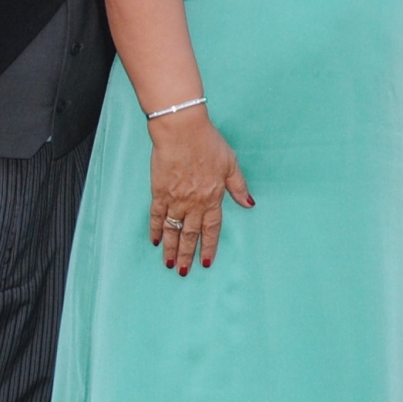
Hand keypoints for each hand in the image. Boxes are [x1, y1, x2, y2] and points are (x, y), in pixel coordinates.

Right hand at [148, 107, 251, 273]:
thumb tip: (249, 204)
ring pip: (173, 229)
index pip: (212, 229)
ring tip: (169, 263)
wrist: (182, 130)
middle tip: (183, 271)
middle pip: (191, 234)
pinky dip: (155, 229)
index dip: (209, 247)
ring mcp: (175, 199)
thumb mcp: (231, 163)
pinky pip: (156, 215)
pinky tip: (154, 240)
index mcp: (213, 197)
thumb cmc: (208, 143)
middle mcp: (194, 202)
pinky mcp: (159, 191)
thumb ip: (238, 186)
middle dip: (187, 255)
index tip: (205, 262)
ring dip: (171, 248)